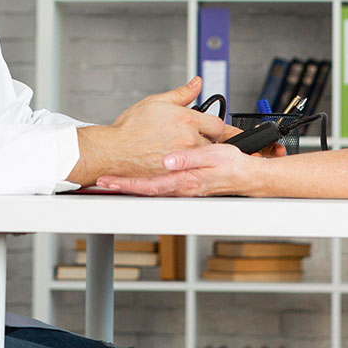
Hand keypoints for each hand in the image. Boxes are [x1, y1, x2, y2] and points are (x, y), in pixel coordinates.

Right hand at [67, 77, 228, 186]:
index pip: (217, 124)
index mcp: (187, 120)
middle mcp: (188, 140)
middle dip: (206, 140)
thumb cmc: (130, 128)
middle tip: (192, 138)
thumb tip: (197, 83)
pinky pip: (190, 172)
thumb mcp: (156, 101)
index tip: (207, 127)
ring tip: (181, 151)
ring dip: (198, 155)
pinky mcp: (176, 175)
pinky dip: (187, 168)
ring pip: (203, 159)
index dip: (212, 125)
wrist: (112, 151)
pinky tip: (177, 163)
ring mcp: (183, 160)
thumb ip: (182, 93)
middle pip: (213, 143)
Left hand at [95, 143, 262, 196]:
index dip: (127, 184)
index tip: (110, 182)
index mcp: (184, 181)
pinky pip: (159, 186)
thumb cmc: (232, 166)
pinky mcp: (184, 185)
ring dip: (131, 185)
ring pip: (150, 189)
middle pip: (145, 190)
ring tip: (113, 181)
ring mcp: (182, 188)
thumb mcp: (212, 157)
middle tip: (102, 183)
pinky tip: (138, 180)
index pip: (149, 186)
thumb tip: (168, 161)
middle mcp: (180, 187)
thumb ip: (188, 159)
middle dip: (123, 187)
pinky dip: (144, 184)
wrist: (245, 176)